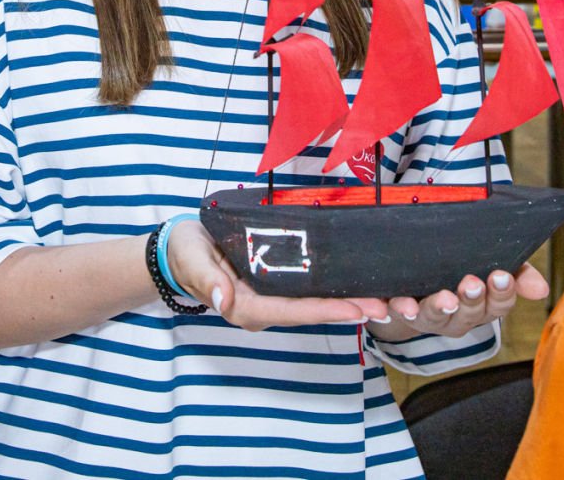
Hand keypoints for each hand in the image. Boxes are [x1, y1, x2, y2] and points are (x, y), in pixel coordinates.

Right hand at [166, 218, 389, 331]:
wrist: (177, 251)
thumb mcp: (191, 259)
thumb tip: (225, 300)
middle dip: (349, 310)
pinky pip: (307, 292)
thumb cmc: (184, 253)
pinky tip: (357, 286)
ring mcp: (270, 300)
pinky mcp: (274, 288)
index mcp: (245, 306)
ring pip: (314, 304)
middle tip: (387, 306)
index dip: (326, 311)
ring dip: (348, 303)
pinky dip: (334, 291)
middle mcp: (263, 308)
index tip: (357, 310)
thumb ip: (207, 280)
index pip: (293, 311)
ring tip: (383, 300)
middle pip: (311, 312)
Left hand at [369, 264, 549, 341]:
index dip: (501, 293)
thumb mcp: (489, 264)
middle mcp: (454, 316)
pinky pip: (393, 312)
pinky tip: (392, 304)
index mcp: (480, 305)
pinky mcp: (396, 309)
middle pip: (467, 315)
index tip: (502, 275)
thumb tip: (542, 289)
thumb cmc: (458, 268)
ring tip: (443, 298)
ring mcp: (425, 316)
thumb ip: (516, 273)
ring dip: (438, 308)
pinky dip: (392, 309)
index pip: (498, 305)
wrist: (411, 279)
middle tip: (471, 283)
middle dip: (471, 300)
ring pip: (433, 317)